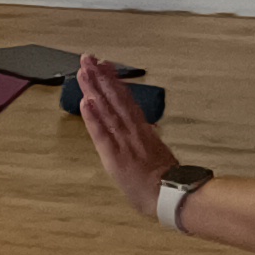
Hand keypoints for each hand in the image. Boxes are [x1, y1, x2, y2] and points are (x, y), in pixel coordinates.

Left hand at [74, 52, 173, 212]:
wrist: (170, 196)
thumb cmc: (165, 180)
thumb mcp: (158, 152)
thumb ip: (149, 138)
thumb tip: (149, 128)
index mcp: (142, 129)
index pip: (125, 99)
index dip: (113, 81)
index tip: (104, 65)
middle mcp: (132, 130)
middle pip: (114, 99)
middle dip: (99, 77)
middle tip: (88, 58)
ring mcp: (123, 141)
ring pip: (106, 111)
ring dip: (94, 90)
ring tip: (84, 72)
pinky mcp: (115, 156)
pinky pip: (102, 134)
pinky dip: (93, 118)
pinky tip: (86, 102)